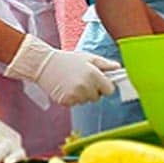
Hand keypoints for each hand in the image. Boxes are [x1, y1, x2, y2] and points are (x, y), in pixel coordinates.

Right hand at [4, 34, 119, 105]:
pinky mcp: (66, 101)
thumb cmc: (67, 60)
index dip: (105, 86)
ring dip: (82, 94)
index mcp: (94, 75)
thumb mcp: (88, 58)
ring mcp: (76, 95)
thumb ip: (105, 64)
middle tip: (82, 79)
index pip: (110, 90)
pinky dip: (72, 98)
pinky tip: (66, 87)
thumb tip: (119, 68)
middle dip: (93, 90)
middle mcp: (86, 86)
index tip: (99, 82)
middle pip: (98, 97)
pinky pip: (75, 104)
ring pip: (86, 101)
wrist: (44, 64)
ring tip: (72, 82)